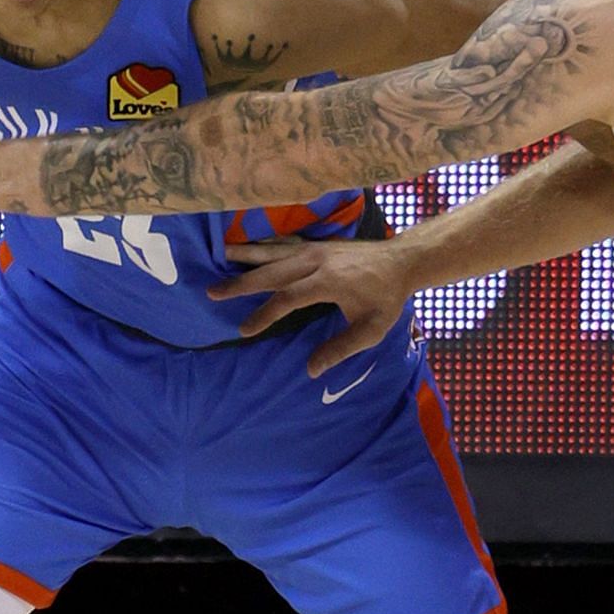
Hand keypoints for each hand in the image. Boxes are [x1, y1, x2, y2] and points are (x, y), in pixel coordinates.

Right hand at [212, 237, 414, 377]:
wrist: (401, 261)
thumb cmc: (386, 298)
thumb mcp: (370, 330)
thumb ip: (341, 349)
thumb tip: (312, 370)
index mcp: (328, 282)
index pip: (287, 299)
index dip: (264, 314)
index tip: (244, 330)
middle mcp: (316, 261)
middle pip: (272, 272)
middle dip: (241, 283)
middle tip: (212, 291)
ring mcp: (315, 249)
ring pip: (274, 252)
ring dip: (245, 255)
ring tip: (219, 253)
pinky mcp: (316, 244)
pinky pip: (284, 243)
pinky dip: (263, 244)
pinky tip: (247, 244)